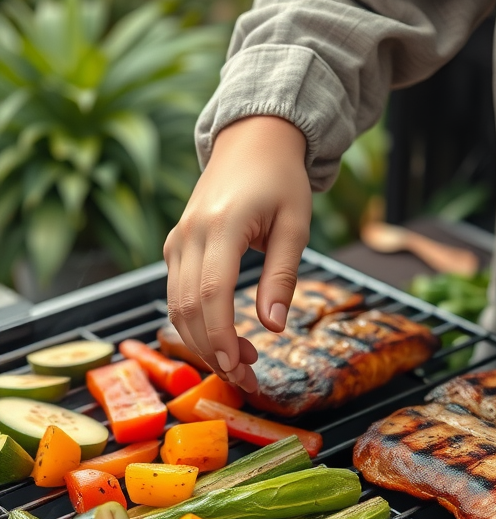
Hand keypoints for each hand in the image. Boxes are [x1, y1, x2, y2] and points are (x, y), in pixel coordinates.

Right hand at [163, 116, 310, 390]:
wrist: (252, 141)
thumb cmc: (280, 180)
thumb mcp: (296, 225)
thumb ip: (283, 276)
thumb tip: (274, 326)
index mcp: (221, 226)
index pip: (211, 293)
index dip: (220, 337)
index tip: (238, 367)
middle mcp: (189, 234)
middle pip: (188, 307)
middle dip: (213, 350)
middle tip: (246, 378)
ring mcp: (177, 240)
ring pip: (176, 306)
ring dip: (204, 342)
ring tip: (241, 363)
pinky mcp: (176, 247)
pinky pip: (177, 295)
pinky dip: (197, 324)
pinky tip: (225, 340)